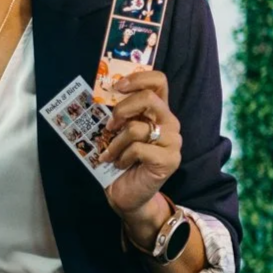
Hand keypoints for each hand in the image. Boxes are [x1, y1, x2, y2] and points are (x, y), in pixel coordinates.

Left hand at [100, 71, 181, 223]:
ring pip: (137, 128)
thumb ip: (118, 115)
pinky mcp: (169, 159)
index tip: (117, 86)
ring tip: (110, 153)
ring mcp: (173, 141)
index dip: (138, 78)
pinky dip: (122, 156)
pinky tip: (120, 164)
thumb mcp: (117, 133)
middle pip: (148, 98)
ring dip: (115, 142)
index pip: (158, 81)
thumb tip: (100, 96)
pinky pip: (138, 149)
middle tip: (109, 125)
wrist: (129, 195)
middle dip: (121, 110)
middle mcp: (170, 122)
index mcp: (158, 111)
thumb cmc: (121, 161)